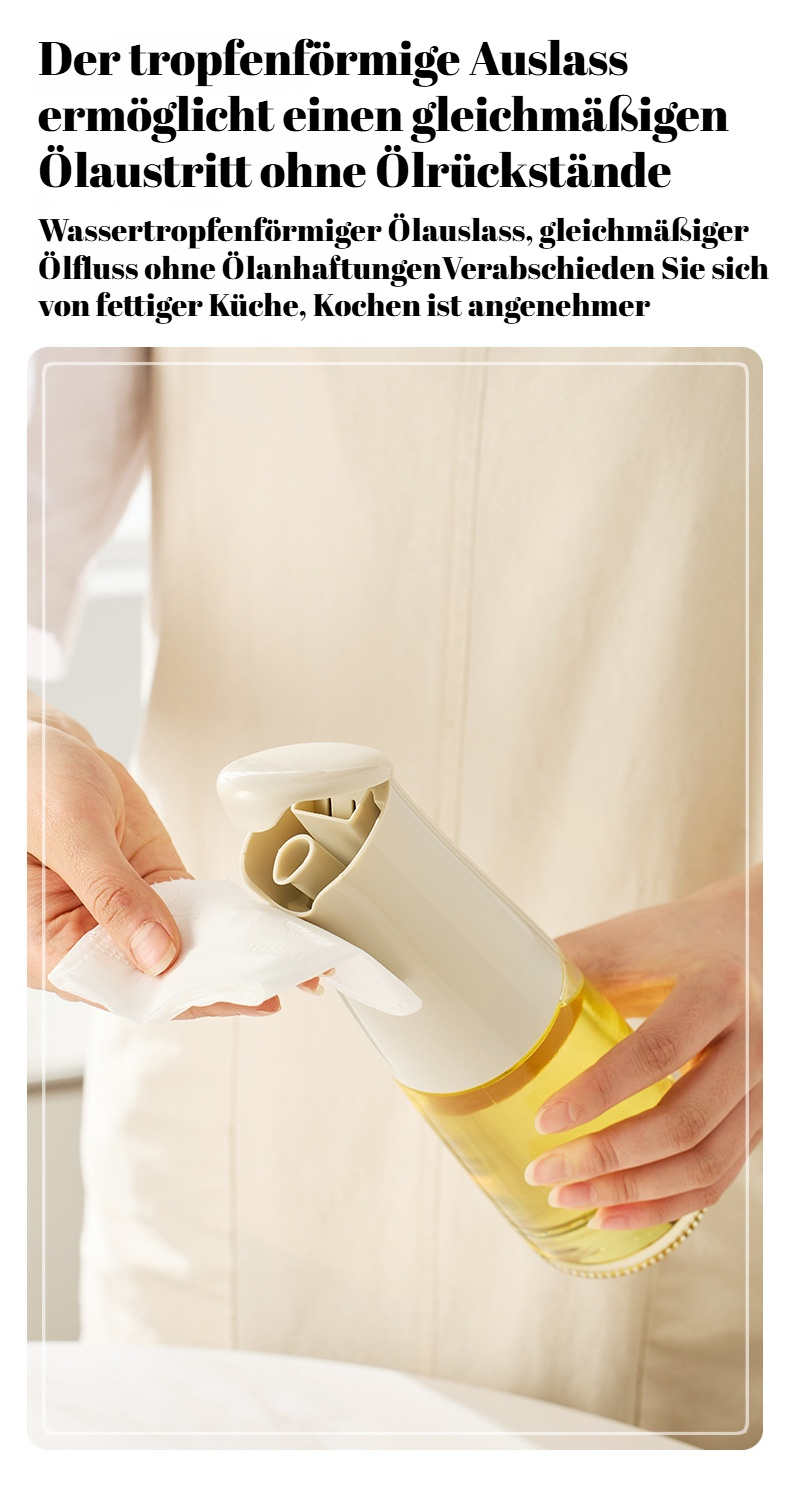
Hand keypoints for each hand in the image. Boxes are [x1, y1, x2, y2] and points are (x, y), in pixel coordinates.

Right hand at [27, 695, 286, 1018]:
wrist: (40, 743)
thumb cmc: (30, 782)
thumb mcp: (71, 833)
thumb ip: (113, 895)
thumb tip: (159, 956)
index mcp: (49, 949)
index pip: (126, 991)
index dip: (185, 999)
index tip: (239, 995)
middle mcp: (86, 945)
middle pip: (161, 981)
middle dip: (221, 987)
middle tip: (281, 986)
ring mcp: (121, 920)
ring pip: (183, 953)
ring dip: (231, 960)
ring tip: (284, 967)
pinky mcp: (148, 891)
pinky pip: (190, 916)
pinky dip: (226, 925)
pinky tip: (261, 932)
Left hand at [524, 869, 761, 1228]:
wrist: (760, 937)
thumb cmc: (681, 937)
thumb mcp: (630, 939)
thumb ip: (571, 970)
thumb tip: (490, 1003)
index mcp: (717, 988)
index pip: (656, 1051)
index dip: (599, 1093)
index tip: (544, 1120)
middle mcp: (756, 1042)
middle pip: (684, 1122)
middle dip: (608, 1159)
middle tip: (544, 1171)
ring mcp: (768, 1086)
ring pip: (707, 1162)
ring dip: (634, 1194)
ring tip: (570, 1198)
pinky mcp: (764, 1116)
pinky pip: (721, 1175)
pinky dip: (668, 1202)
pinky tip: (616, 1211)